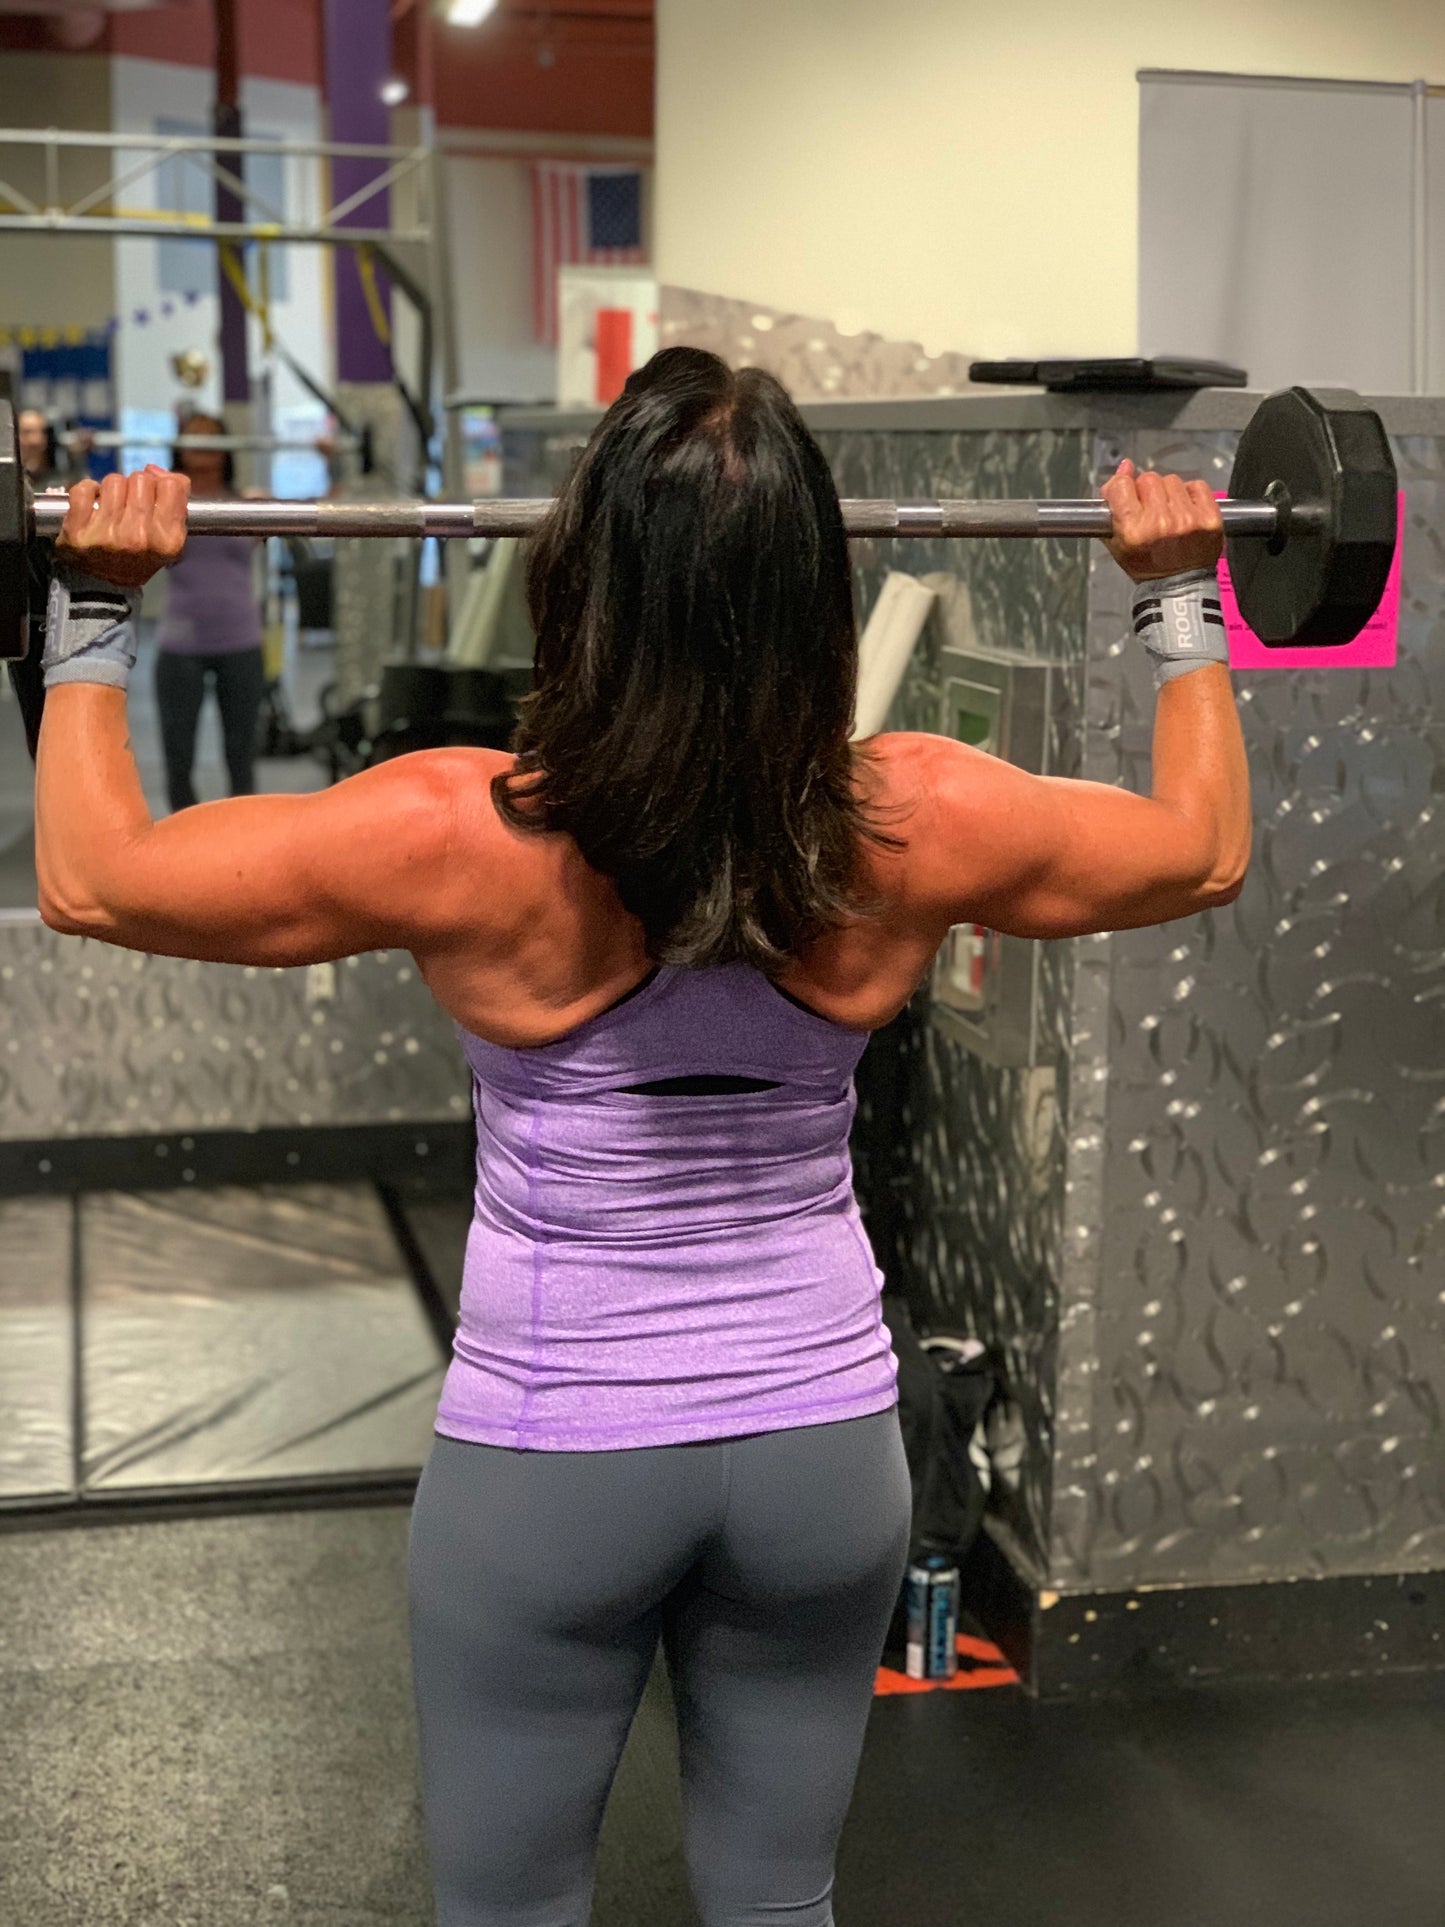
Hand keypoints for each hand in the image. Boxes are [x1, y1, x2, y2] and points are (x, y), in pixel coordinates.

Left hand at [56, 465, 189, 588]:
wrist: (105, 587)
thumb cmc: (139, 555)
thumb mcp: (169, 535)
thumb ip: (174, 498)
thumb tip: (153, 469)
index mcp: (168, 540)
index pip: (171, 485)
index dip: (161, 485)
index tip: (153, 495)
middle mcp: (140, 539)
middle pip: (141, 479)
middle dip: (135, 487)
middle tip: (129, 506)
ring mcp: (107, 536)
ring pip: (113, 481)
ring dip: (111, 490)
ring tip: (110, 509)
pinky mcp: (78, 532)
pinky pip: (83, 489)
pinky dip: (85, 493)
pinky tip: (91, 507)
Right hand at [1101, 460, 1222, 582]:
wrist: (1178, 587)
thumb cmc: (1146, 565)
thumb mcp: (1117, 541)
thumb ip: (1114, 503)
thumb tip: (1125, 466)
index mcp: (1133, 531)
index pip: (1122, 485)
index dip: (1123, 487)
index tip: (1128, 496)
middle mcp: (1160, 523)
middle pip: (1149, 479)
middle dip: (1147, 491)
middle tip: (1151, 511)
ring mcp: (1187, 520)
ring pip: (1173, 480)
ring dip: (1169, 493)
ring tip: (1169, 513)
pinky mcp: (1209, 518)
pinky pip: (1197, 486)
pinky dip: (1191, 494)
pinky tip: (1186, 511)